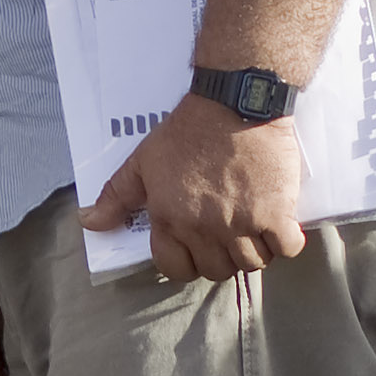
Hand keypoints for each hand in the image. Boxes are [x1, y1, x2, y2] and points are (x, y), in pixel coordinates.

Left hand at [87, 98, 307, 280]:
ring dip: (254, 252)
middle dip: (220, 259)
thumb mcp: (142, 161)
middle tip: (227, 236)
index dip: (185, 263)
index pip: (176, 269)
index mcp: (170, 219)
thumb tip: (89, 223)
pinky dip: (286, 243)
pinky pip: (286, 249)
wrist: (234, 104)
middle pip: (217, 270)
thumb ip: (116, 196)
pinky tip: (280, 227)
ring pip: (252, 264)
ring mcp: (242, 223)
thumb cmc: (187, 131)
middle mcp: (205, 228)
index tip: (196, 248)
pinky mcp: (276, 213)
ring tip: (254, 231)